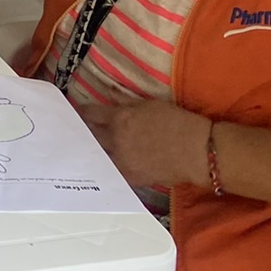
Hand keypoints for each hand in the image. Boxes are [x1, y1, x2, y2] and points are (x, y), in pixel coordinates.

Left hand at [77, 98, 212, 190]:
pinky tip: (100, 167)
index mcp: (119, 119)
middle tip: (73, 132)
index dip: (81, 113)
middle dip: (80, 132)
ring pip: (96, 155)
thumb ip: (125, 101)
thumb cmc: (177, 122)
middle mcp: (115, 140)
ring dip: (90, 151)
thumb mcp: (151, 104)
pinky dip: (105, 168)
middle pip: (89, 136)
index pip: (90, 114)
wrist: (197, 151)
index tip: (75, 113)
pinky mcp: (129, 178)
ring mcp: (121, 161)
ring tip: (83, 150)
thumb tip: (108, 92)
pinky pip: (110, 172)